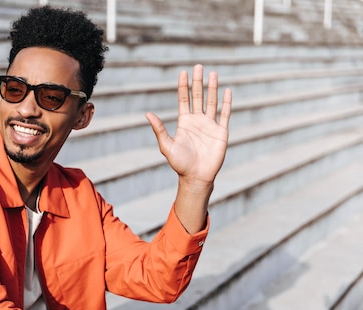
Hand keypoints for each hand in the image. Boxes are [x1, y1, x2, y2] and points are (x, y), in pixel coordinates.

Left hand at [146, 65, 231, 186]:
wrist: (196, 177)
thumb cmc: (180, 164)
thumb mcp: (167, 146)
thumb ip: (159, 129)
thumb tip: (147, 114)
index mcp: (184, 122)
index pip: (184, 99)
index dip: (183, 86)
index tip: (183, 72)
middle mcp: (197, 121)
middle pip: (198, 96)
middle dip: (198, 82)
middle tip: (198, 66)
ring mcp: (210, 125)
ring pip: (212, 102)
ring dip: (212, 88)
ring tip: (213, 73)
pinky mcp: (221, 132)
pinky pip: (225, 114)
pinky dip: (226, 103)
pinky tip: (227, 91)